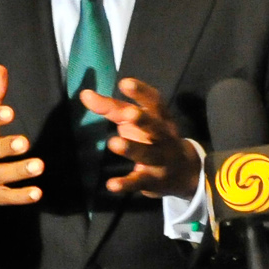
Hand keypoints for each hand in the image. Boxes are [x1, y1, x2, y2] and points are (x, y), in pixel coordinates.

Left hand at [83, 77, 198, 199]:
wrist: (183, 172)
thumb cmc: (153, 138)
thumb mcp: (137, 122)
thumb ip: (112, 108)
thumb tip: (85, 94)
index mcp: (160, 118)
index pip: (154, 102)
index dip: (141, 92)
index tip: (125, 83)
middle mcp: (163, 137)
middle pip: (155, 127)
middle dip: (143, 120)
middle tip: (129, 113)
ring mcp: (160, 159)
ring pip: (147, 154)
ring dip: (132, 148)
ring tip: (113, 143)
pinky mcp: (152, 180)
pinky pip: (139, 182)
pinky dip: (126, 184)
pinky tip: (111, 185)